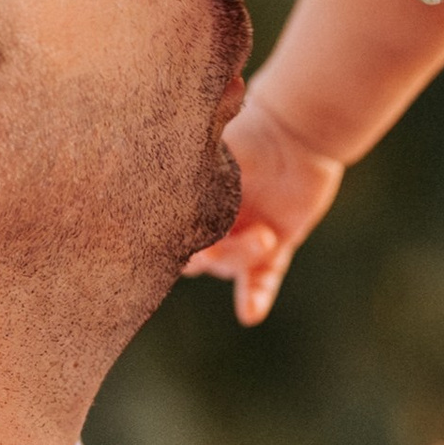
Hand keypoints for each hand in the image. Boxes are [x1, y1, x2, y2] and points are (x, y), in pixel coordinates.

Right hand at [185, 93, 344, 324]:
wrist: (301, 129)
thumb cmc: (250, 134)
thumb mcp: (209, 156)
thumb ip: (182, 181)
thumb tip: (142, 197)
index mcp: (194, 200)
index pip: (171, 237)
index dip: (170, 248)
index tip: (173, 247)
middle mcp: (218, 221)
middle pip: (199, 259)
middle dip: (209, 257)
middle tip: (216, 246)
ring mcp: (247, 233)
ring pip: (232, 267)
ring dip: (244, 259)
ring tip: (265, 236)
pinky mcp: (280, 242)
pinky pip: (264, 278)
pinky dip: (256, 296)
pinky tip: (250, 315)